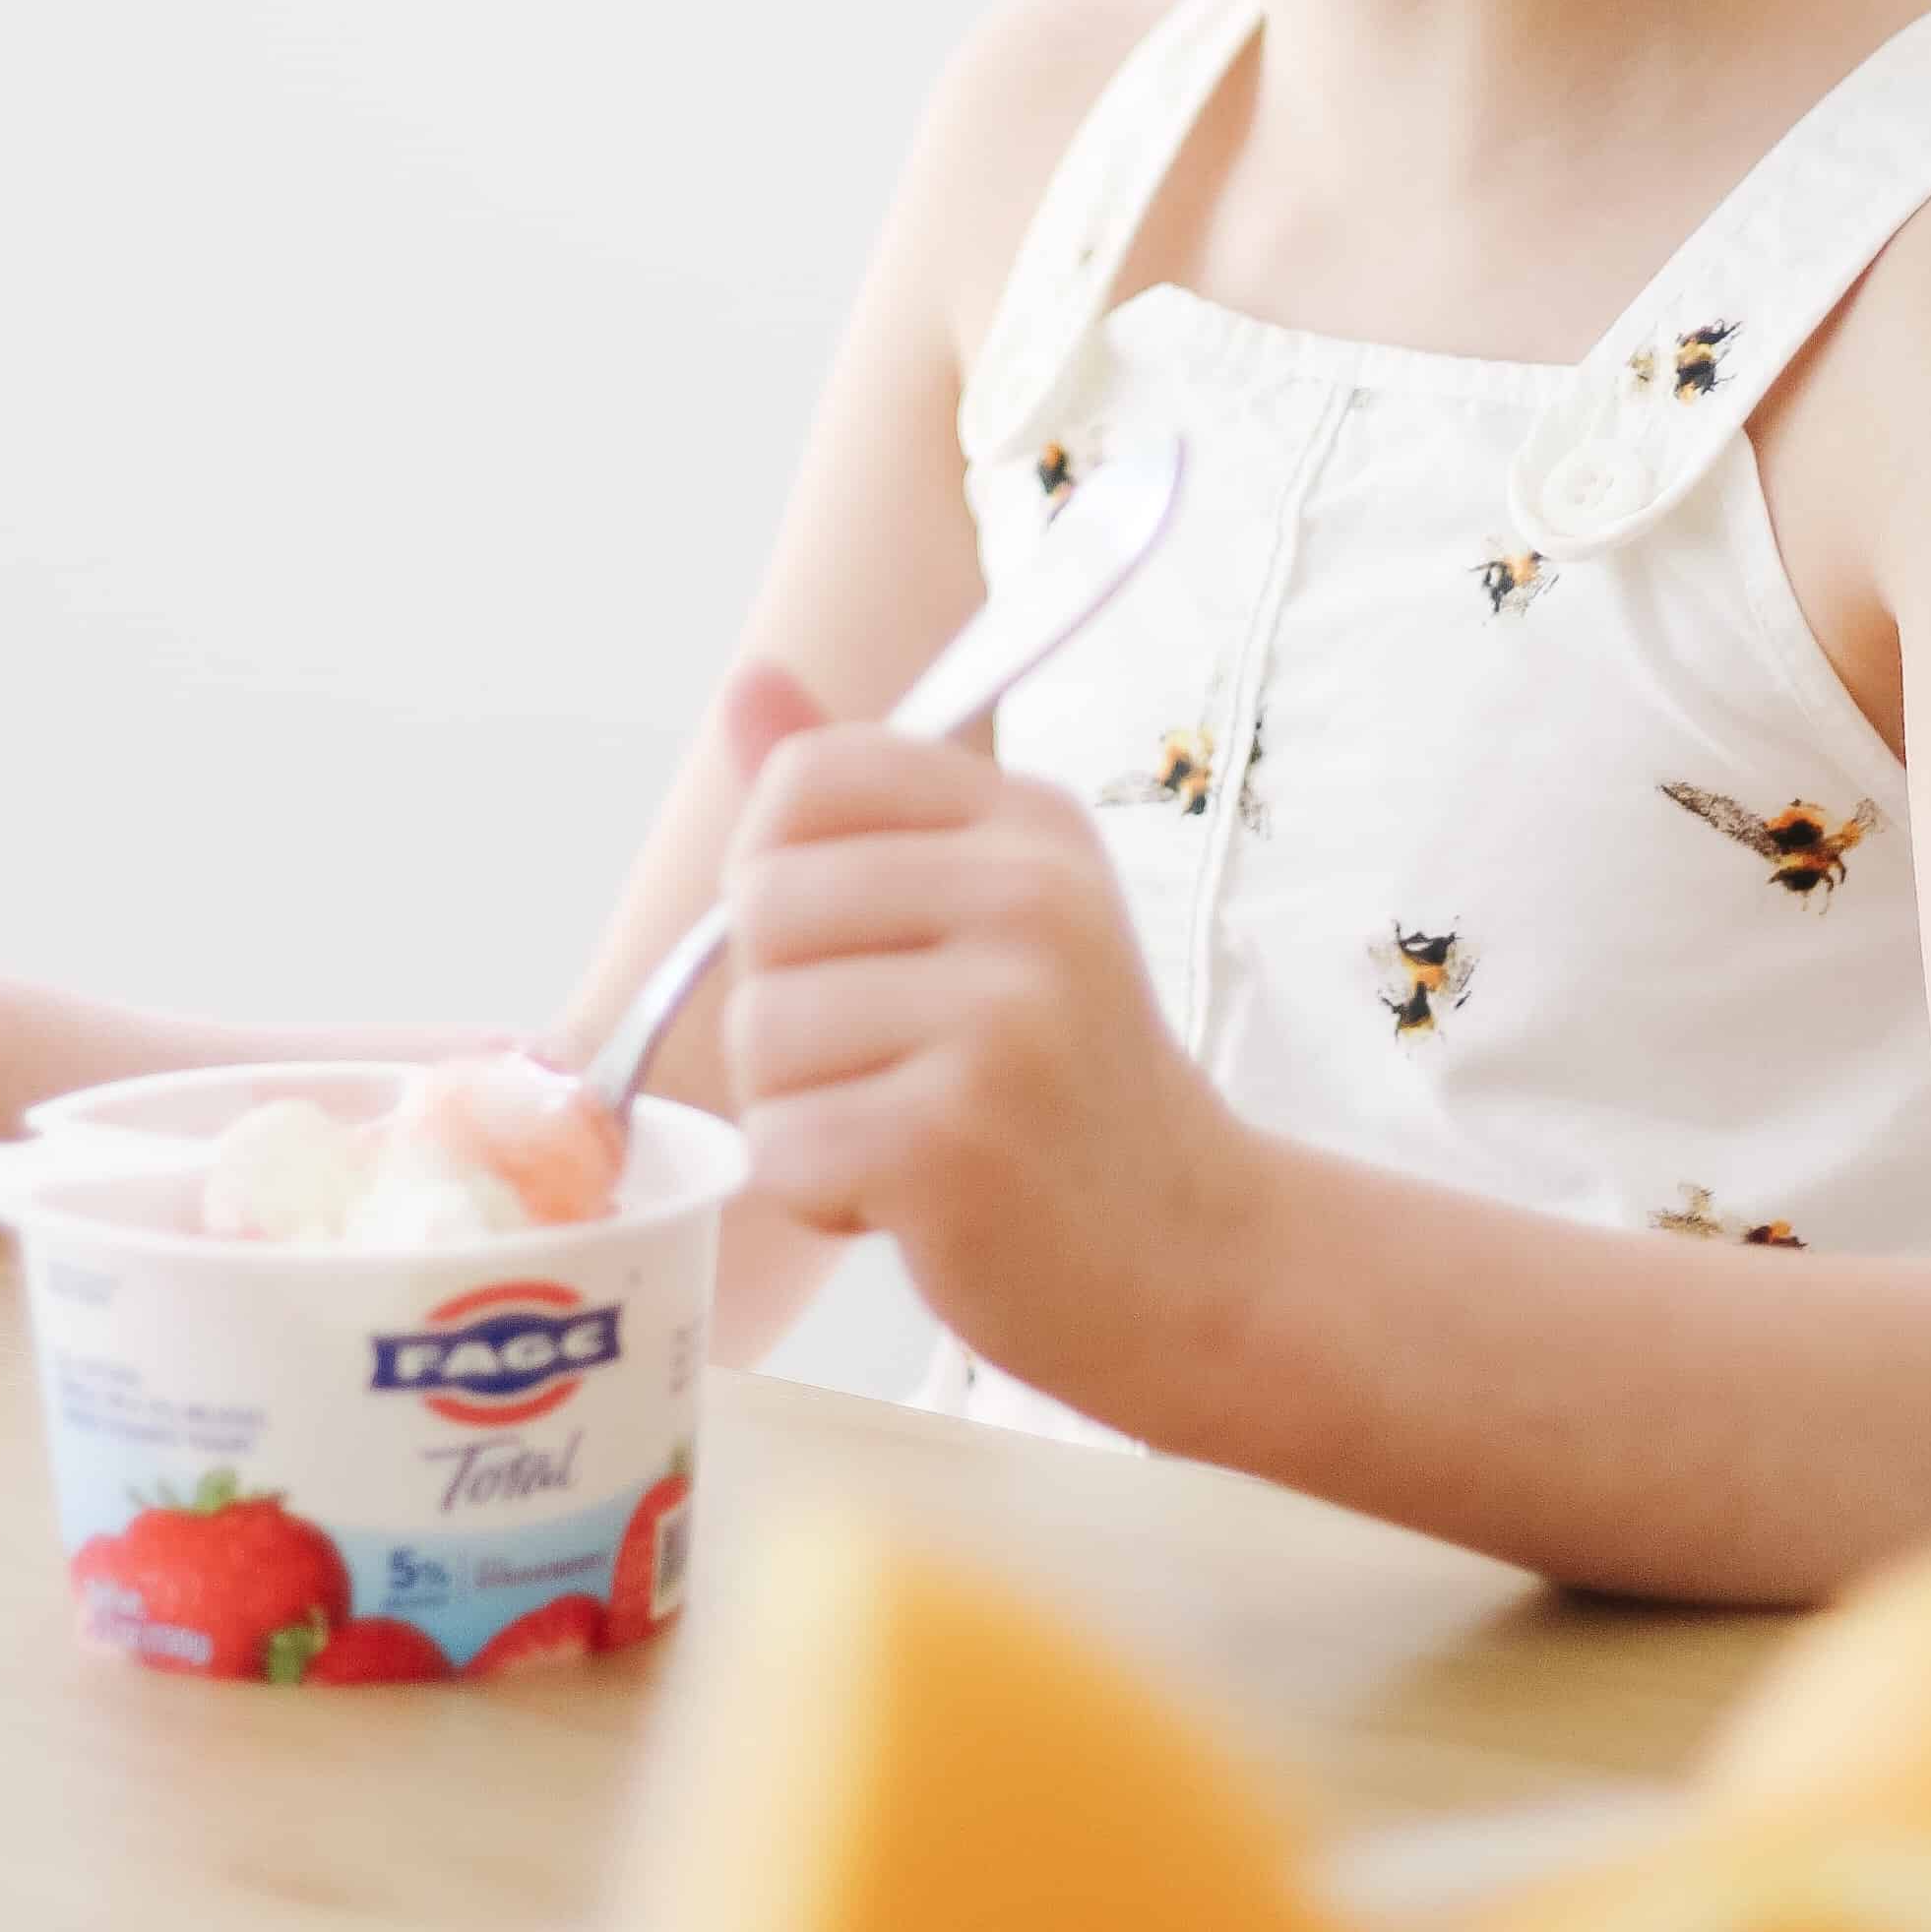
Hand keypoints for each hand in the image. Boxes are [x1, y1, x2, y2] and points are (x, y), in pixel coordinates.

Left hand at [718, 675, 1256, 1413]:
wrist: (1183, 1253)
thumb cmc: (1058, 1080)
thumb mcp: (989, 908)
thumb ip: (860, 803)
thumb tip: (747, 678)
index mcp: (1029, 823)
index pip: (809, 777)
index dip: (779, 870)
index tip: (847, 946)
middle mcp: (1028, 898)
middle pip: (763, 906)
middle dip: (787, 1008)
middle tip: (892, 1062)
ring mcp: (1001, 1018)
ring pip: (760, 1033)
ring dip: (802, 1110)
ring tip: (907, 1128)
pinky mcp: (957, 1141)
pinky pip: (782, 1144)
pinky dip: (819, 1192)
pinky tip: (911, 1196)